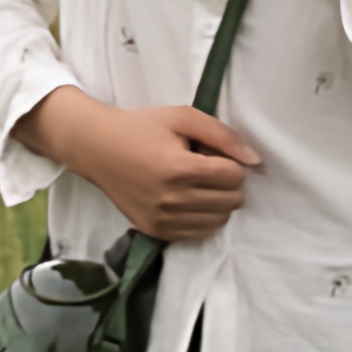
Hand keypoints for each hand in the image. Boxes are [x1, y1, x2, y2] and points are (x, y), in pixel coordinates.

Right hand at [16, 86, 263, 242]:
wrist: (96, 148)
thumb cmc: (141, 127)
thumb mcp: (181, 117)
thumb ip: (222, 135)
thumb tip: (254, 160)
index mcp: (179, 168)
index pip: (234, 176)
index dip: (231, 161)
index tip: (213, 153)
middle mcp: (172, 199)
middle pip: (232, 200)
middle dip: (228, 182)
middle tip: (206, 167)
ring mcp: (163, 219)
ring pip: (219, 220)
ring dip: (218, 201)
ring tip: (196, 183)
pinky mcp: (155, 232)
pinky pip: (199, 234)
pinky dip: (203, 217)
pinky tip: (189, 199)